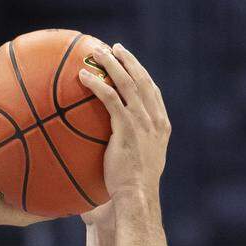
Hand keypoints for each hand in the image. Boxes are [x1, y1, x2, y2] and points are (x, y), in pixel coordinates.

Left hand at [77, 42, 169, 201]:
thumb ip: (137, 150)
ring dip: (112, 64)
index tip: (132, 64)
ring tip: (97, 53)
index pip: (153, 92)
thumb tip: (124, 150)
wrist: (137, 196)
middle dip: (128, 61)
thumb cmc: (134, 190)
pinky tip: (84, 77)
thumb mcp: (142, 166)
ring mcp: (142, 122)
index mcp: (161, 126)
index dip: (142, 74)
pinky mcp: (126, 127)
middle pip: (142, 80)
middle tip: (115, 49)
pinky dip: (97, 84)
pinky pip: (110, 98)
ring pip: (127, 83)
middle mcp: (154, 120)